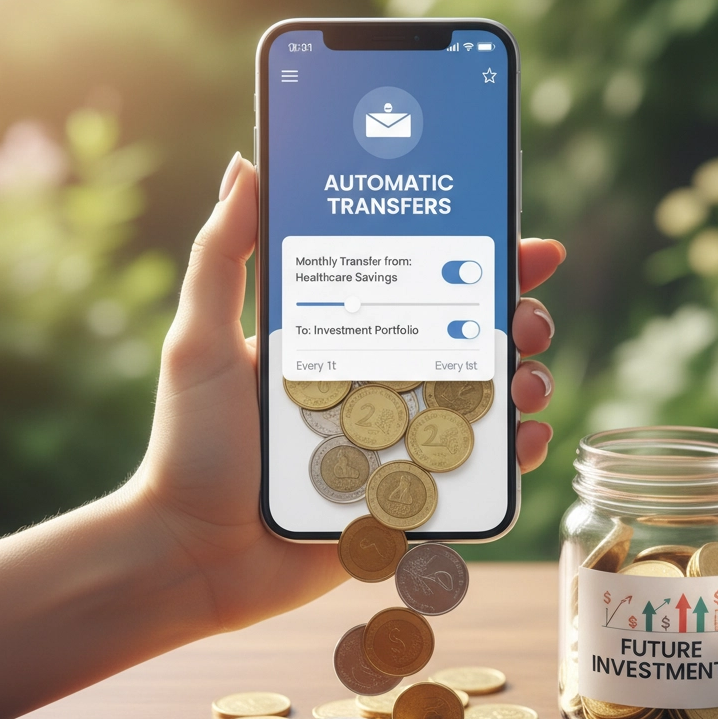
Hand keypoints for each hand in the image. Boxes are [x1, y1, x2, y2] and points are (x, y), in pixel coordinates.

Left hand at [134, 154, 564, 632]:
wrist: (192, 553)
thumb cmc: (190, 445)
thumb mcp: (200, 341)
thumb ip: (222, 256)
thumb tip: (247, 165)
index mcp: (342, 340)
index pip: (421, 286)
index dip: (478, 261)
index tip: (523, 242)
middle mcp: (379, 386)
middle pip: (468, 340)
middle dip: (516, 320)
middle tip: (526, 318)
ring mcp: (399, 442)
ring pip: (483, 402)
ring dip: (523, 381)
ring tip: (526, 379)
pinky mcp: (408, 500)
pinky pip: (475, 474)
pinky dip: (512, 455)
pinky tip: (527, 438)